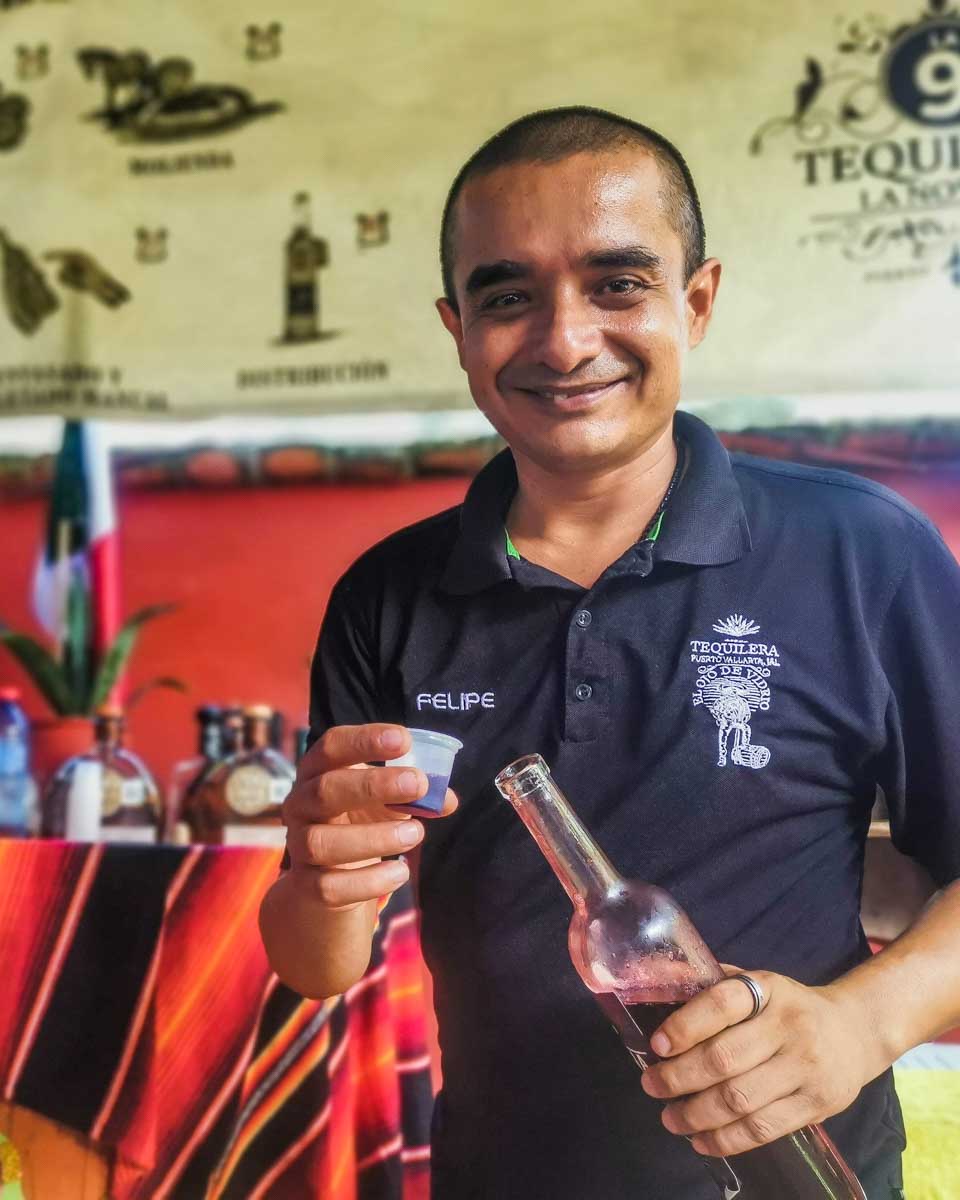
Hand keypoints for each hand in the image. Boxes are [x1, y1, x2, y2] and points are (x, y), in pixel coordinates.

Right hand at [282, 723, 456, 910]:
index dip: (364, 740)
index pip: (331, 746)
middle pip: (324, 790)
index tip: (404, 740)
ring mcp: (298, 846)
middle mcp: (300, 804)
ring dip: (374, 837)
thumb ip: (415, 796)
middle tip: (417, 784)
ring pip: (322, 842)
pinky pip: (330, 887)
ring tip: (415, 834)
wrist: (330, 876)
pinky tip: (400, 873)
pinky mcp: (307, 885)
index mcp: (317, 772)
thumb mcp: (386, 801)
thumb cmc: (360, 821)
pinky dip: (369, 881)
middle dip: (373, 785)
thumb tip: (447, 799)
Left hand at [639, 967, 880, 1156]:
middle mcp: (789, 1027)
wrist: (855, 1031)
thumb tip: (660, 984)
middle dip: (679, 1077)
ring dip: (696, 1114)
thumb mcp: (758, 983)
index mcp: (769, 989)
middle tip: (652, 1085)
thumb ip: (713, 985)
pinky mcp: (817, 1105)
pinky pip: (763, 1129)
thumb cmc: (789, 1007)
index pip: (722, 1004)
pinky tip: (701, 1140)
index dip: (685, 1025)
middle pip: (725, 1059)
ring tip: (670, 1118)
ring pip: (740, 1100)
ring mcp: (806, 1068)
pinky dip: (726, 1140)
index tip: (657, 1045)